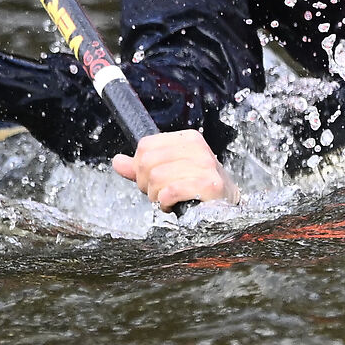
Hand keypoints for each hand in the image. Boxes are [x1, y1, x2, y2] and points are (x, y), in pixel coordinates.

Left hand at [112, 129, 240, 207]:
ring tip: (169, 199)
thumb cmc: (195, 188)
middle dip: (146, 184)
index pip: (145, 146)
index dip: (140, 167)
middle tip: (160, 192)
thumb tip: (117, 161)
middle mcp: (198, 148)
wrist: (226, 205)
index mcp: (187, 139)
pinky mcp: (209, 185)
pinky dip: (166, 202)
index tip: (152, 180)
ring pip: (157, 178)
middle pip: (147, 162)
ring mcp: (205, 165)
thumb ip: (142, 167)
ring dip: (157, 196)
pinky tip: (174, 205)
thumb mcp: (168, 172)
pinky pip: (171, 191)